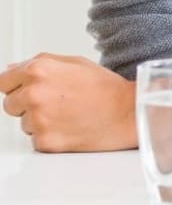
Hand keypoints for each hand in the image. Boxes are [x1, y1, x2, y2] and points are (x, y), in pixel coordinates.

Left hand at [0, 53, 136, 151]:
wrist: (127, 112)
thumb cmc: (106, 87)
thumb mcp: (76, 62)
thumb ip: (40, 63)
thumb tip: (12, 70)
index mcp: (39, 70)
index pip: (3, 81)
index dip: (17, 85)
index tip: (28, 89)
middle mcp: (34, 93)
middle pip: (10, 104)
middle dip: (27, 104)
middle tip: (56, 102)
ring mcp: (37, 119)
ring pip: (24, 123)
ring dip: (39, 121)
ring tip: (68, 114)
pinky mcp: (44, 142)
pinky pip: (35, 140)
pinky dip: (50, 136)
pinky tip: (70, 126)